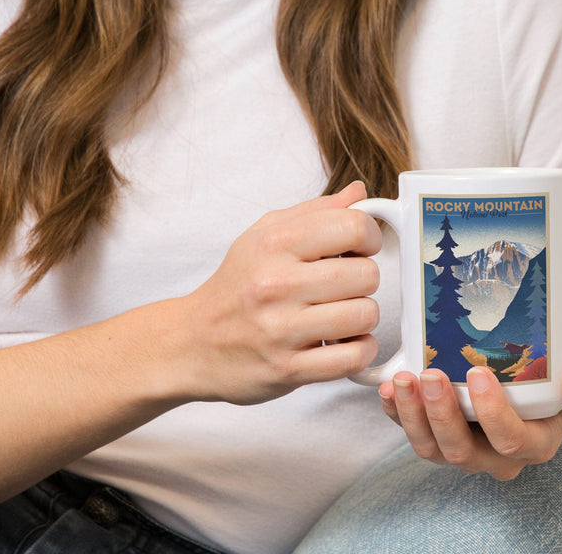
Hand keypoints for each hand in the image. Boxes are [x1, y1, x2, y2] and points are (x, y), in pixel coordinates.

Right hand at [167, 181, 381, 404]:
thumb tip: (359, 193)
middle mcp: (276, 284)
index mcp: (273, 243)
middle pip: (366, 274)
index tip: (361, 248)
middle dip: (365, 279)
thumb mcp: (264, 235)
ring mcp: (281, 329)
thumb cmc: (236, 285)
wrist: (191, 342)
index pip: (352, 226)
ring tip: (342, 314)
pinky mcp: (287, 368)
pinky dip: (360, 350)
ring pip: (364, 315)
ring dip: (362, 317)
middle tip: (346, 285)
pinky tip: (345, 342)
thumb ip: (315, 211)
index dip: (369, 236)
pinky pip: (353, 357)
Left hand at [378, 330, 561, 479]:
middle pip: (464, 452)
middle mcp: (498, 453)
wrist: (542, 360)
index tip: (477, 373)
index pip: (513, 440)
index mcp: (538, 440)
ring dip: (412, 416)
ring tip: (402, 380)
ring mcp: (466, 444)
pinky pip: (412, 432)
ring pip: (432, 449)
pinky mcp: (438, 430)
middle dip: (442, 415)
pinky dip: (395, 414)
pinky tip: (387, 389)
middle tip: (430, 374)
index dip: (493, 414)